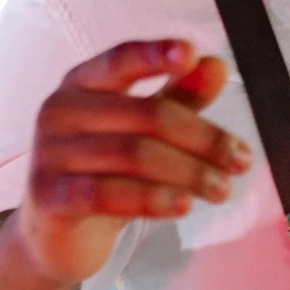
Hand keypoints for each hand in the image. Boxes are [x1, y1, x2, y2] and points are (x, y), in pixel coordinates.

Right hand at [4, 40, 251, 289]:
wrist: (54, 235)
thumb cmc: (102, 173)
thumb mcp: (141, 133)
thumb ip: (178, 98)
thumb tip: (216, 66)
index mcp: (81, 84)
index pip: (119, 60)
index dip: (154, 54)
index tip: (190, 53)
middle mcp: (59, 110)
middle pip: (146, 115)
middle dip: (202, 138)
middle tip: (240, 161)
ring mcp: (49, 153)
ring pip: (134, 155)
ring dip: (189, 173)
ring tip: (222, 189)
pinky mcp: (48, 195)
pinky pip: (107, 193)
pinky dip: (153, 199)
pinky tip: (184, 206)